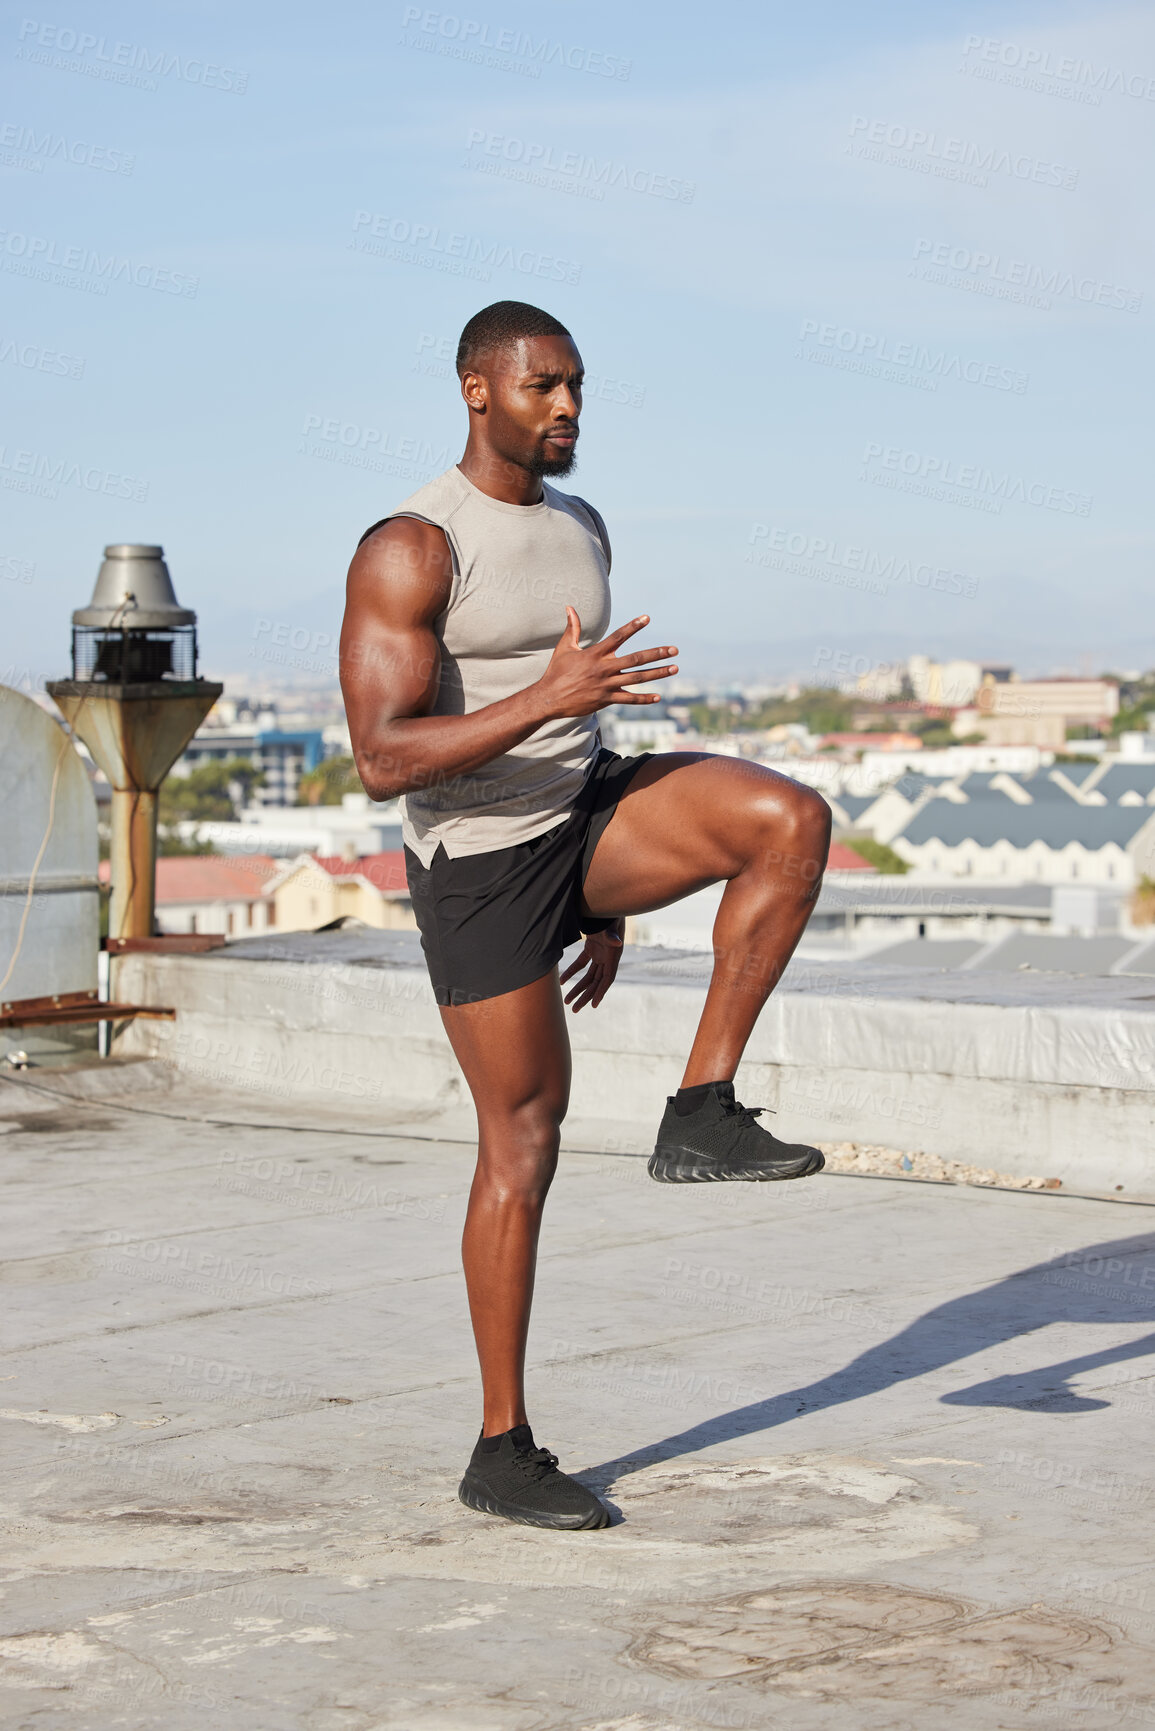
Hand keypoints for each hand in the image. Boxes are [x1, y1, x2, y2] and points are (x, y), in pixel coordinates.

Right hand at [536, 609, 677, 720]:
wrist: (549, 698)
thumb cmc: (556, 671)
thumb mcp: (564, 648)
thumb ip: (572, 627)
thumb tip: (570, 607)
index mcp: (595, 654)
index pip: (618, 636)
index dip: (633, 626)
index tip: (647, 618)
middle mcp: (603, 668)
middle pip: (636, 659)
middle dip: (657, 654)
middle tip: (674, 650)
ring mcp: (606, 685)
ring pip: (637, 678)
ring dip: (657, 673)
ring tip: (674, 668)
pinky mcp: (605, 700)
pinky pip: (628, 699)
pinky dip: (643, 698)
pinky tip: (657, 696)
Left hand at [559, 922, 624, 1011]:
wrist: (604, 903)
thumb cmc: (608, 915)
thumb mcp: (610, 926)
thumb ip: (612, 935)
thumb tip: (617, 942)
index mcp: (613, 956)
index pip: (607, 979)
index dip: (600, 992)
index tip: (592, 1005)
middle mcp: (608, 958)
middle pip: (596, 982)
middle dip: (585, 996)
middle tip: (574, 1010)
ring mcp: (600, 953)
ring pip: (588, 976)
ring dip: (578, 988)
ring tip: (567, 1001)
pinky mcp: (592, 948)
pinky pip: (581, 964)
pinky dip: (572, 972)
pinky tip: (562, 981)